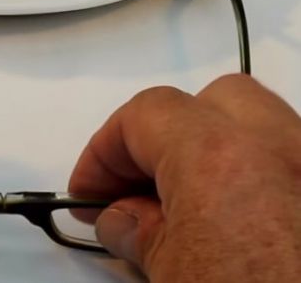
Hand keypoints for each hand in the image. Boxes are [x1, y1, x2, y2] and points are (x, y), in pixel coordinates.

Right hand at [69, 75, 300, 281]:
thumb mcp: (175, 279)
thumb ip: (140, 236)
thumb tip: (122, 219)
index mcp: (220, 158)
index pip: (145, 115)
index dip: (104, 150)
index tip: (88, 190)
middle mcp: (283, 149)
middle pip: (211, 102)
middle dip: (167, 135)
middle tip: (137, 186)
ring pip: (263, 127)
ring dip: (216, 154)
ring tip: (187, 208)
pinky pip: (294, 168)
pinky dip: (260, 181)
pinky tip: (241, 226)